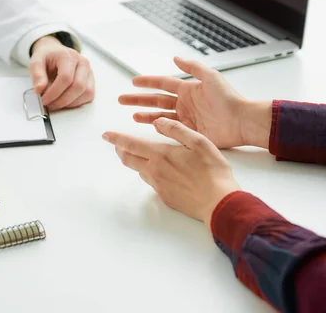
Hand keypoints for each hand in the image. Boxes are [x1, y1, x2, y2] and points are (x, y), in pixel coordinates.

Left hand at [28, 36, 94, 110]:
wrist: (55, 54)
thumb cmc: (47, 57)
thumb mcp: (36, 62)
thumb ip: (37, 75)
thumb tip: (39, 89)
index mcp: (69, 56)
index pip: (66, 77)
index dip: (54, 92)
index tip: (44, 99)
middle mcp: (82, 63)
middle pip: (78, 86)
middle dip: (62, 100)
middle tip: (49, 104)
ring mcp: (89, 72)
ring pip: (86, 93)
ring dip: (70, 103)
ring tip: (56, 103)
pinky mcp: (91, 81)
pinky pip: (89, 96)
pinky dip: (77, 103)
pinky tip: (65, 102)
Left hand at [103, 118, 239, 228]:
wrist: (219, 203)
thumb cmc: (213, 172)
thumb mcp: (199, 142)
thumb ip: (176, 130)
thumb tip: (158, 122)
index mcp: (161, 155)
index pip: (131, 144)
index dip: (116, 138)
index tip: (106, 135)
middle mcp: (155, 171)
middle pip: (129, 159)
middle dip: (120, 150)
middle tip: (117, 145)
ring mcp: (158, 185)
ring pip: (139, 170)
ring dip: (135, 162)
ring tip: (138, 155)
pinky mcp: (165, 196)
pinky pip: (151, 182)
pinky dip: (149, 173)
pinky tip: (159, 172)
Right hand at [119, 57, 270, 148]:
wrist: (241, 121)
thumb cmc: (229, 99)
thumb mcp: (211, 77)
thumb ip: (193, 67)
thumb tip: (175, 57)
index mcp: (188, 90)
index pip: (162, 84)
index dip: (147, 82)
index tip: (133, 81)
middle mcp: (184, 104)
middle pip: (156, 100)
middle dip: (138, 100)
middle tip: (122, 100)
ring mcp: (186, 119)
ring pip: (159, 116)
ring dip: (145, 115)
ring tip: (132, 116)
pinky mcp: (189, 133)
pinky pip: (169, 130)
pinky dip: (157, 129)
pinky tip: (148, 127)